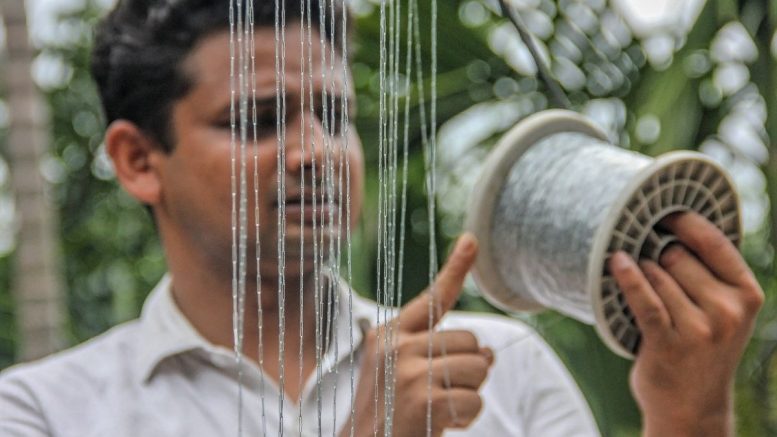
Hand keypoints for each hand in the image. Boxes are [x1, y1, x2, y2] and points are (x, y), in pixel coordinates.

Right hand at [341, 233, 493, 436]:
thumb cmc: (388, 413)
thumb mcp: (401, 372)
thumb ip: (440, 353)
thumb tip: (490, 352)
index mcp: (390, 334)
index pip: (433, 297)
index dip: (456, 268)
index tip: (473, 240)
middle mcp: (397, 346)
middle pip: (471, 340)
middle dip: (469, 369)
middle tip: (440, 392)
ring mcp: (409, 371)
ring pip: (478, 367)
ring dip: (470, 394)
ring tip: (440, 407)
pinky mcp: (423, 399)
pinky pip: (474, 399)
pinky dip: (467, 418)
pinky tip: (441, 424)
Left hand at [609, 212, 763, 436]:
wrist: (691, 407)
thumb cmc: (701, 349)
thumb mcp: (724, 311)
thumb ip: (710, 274)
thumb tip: (674, 224)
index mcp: (746, 294)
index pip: (714, 242)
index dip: (684, 220)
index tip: (663, 209)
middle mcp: (728, 310)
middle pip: (675, 256)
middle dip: (657, 256)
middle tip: (649, 265)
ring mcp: (699, 329)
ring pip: (655, 275)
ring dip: (640, 273)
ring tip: (641, 288)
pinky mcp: (668, 342)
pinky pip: (642, 298)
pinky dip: (627, 277)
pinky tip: (616, 263)